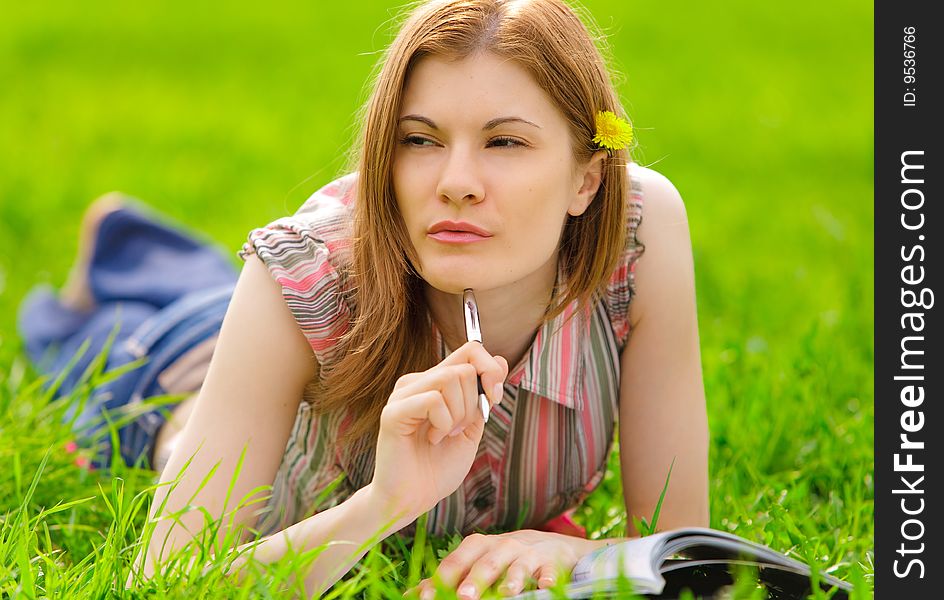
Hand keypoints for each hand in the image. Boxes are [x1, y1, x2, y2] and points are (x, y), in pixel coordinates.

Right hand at [371, 341, 508, 518]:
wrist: (413, 499)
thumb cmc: (439, 467)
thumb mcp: (472, 427)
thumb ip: (484, 396)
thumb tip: (501, 361)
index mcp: (435, 382)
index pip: (470, 350)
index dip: (490, 370)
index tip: (494, 399)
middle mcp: (417, 382)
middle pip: (464, 368)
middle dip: (473, 404)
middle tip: (458, 430)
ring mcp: (403, 395)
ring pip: (450, 379)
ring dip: (458, 415)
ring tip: (444, 435)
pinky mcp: (393, 412)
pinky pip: (433, 400)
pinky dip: (443, 424)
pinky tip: (431, 439)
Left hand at [406, 530, 595, 599]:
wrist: (546, 545)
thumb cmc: (500, 557)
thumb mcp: (473, 562)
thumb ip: (446, 577)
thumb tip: (411, 594)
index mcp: (477, 546)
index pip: (456, 562)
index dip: (442, 579)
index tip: (428, 598)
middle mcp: (501, 546)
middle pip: (486, 562)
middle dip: (475, 579)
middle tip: (464, 596)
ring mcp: (527, 554)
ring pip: (518, 565)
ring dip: (512, 579)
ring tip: (506, 593)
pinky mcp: (550, 562)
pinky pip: (549, 570)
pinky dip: (548, 577)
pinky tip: (545, 586)